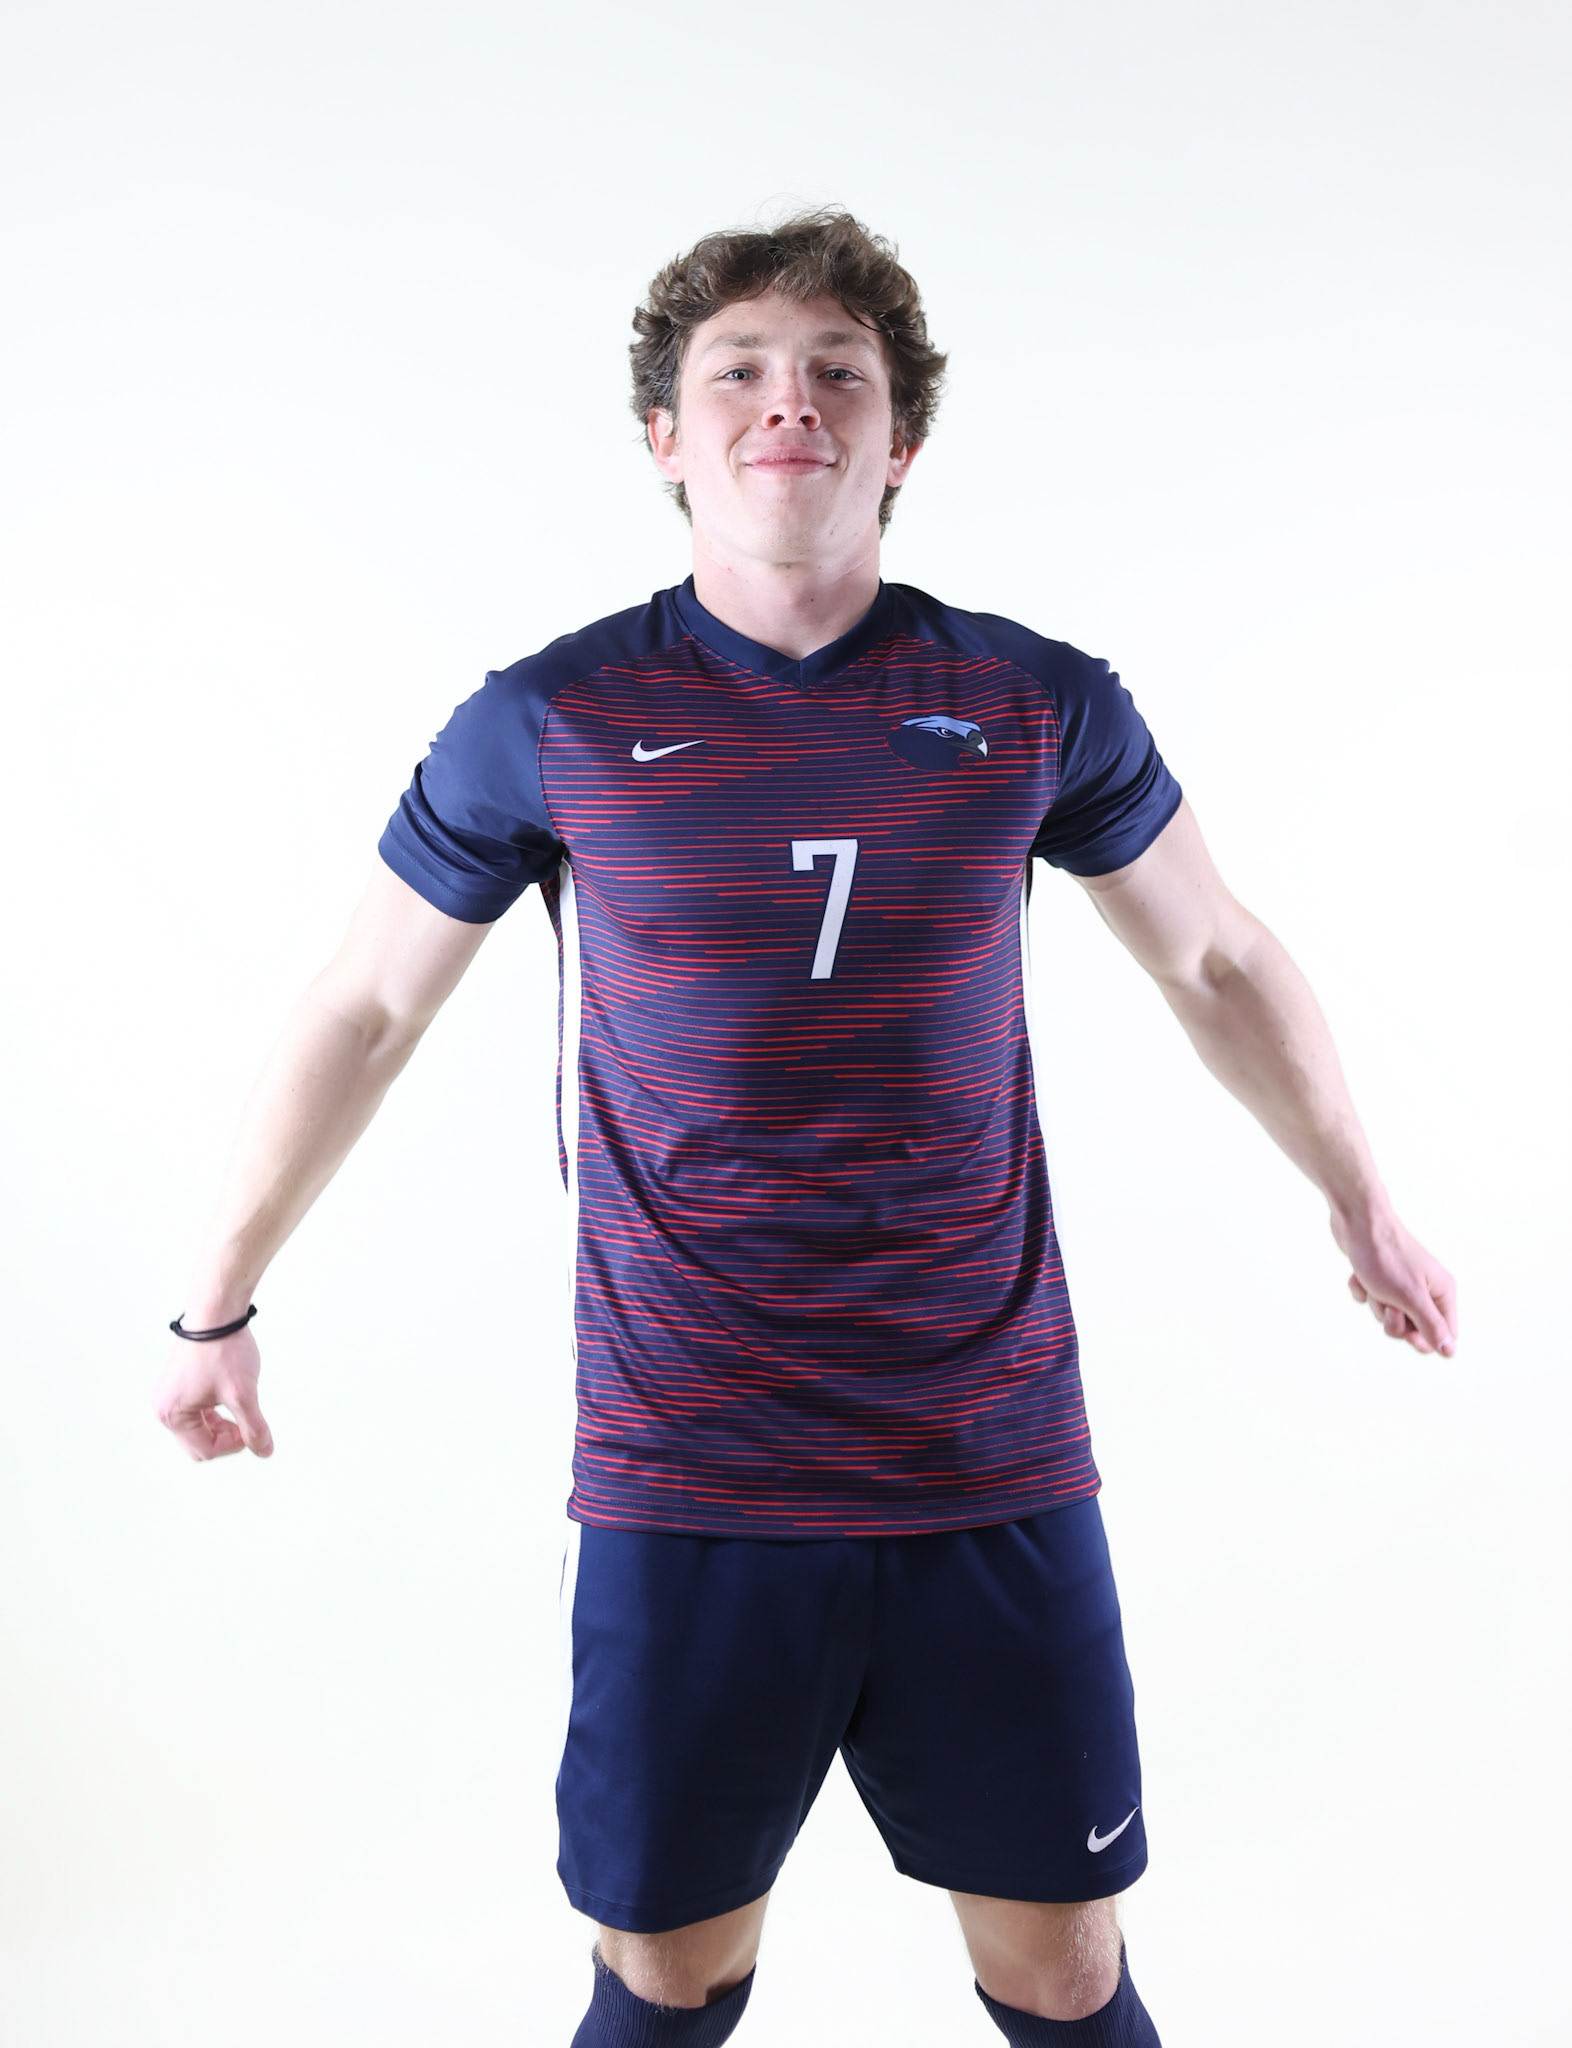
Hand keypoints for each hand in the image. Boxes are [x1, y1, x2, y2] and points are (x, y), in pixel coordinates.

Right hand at [153, 1322, 273, 1459]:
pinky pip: (198, 1410)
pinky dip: (217, 1410)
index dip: (234, 1445)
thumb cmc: (224, 1350)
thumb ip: (253, 1426)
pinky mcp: (180, 1382)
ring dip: (223, 1424)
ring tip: (242, 1406)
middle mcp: (164, 1407)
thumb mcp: (242, 1393)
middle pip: (200, 1442)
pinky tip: (233, 1397)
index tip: (254, 1429)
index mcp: (172, 1414)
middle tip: (249, 1419)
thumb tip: (264, 1451)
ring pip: (200, 1427)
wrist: (216, 1311)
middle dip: (226, 1436)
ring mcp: (170, 1393)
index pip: (205, 1450)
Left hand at [1330, 1205, 1456, 1357]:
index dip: (1424, 1340)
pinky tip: (1359, 1274)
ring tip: (1373, 1284)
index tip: (1408, 1334)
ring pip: (1388, 1315)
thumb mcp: (1410, 1298)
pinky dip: (1362, 1290)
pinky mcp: (1379, 1276)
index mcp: (1442, 1292)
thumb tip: (1450, 1351)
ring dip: (1376, 1304)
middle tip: (1389, 1305)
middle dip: (1394, 1321)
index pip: (1444, 1333)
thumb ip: (1431, 1326)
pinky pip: (1370, 1299)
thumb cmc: (1386, 1258)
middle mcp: (1426, 1287)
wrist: (1357, 1221)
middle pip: (1413, 1328)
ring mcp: (1402, 1281)